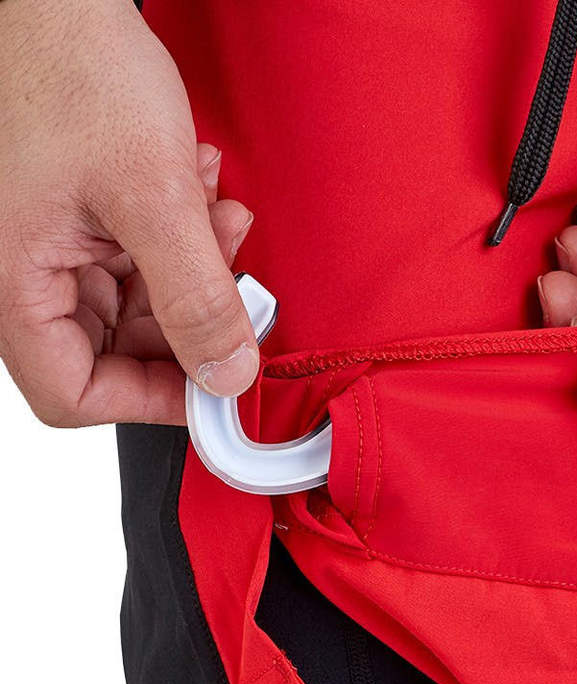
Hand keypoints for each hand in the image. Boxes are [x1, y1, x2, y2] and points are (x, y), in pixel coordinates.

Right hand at [0, 0, 256, 427]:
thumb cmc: (74, 69)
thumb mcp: (152, 195)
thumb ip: (194, 298)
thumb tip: (227, 376)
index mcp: (15, 283)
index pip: (74, 392)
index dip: (150, 401)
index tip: (215, 385)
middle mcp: (30, 276)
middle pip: (120, 353)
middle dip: (191, 320)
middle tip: (234, 285)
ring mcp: (59, 251)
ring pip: (144, 308)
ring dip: (198, 273)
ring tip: (218, 217)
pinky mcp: (86, 225)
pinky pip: (146, 263)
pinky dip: (186, 241)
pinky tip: (201, 196)